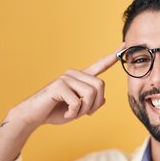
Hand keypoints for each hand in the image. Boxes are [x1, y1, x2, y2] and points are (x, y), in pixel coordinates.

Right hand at [8, 45, 122, 128]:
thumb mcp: (78, 110)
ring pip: (90, 94)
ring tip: (73, 113)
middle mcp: (74, 74)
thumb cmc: (55, 112)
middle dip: (95, 105)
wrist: (34, 116)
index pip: (100, 65)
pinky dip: (74, 113)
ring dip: (84, 110)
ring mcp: (66, 78)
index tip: (125, 44)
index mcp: (80, 78)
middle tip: (84, 114)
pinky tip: (66, 114)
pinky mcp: (59, 85)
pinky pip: (77, 102)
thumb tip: (103, 99)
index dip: (112, 56)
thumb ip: (91, 104)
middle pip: (100, 86)